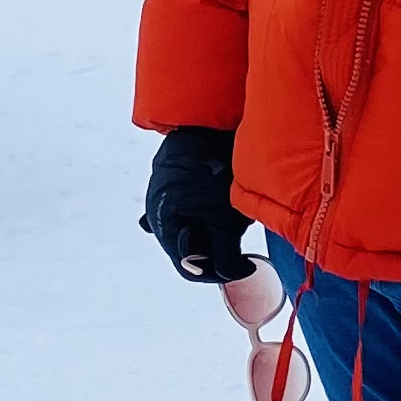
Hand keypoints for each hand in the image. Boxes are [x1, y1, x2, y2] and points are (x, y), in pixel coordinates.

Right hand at [142, 124, 256, 282]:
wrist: (212, 125)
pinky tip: (212, 212)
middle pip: (186, 249)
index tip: (243, 267)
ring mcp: (161, 195)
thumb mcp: (226, 223)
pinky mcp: (172, 181)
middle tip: (240, 249)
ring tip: (232, 226)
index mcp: (165, 225)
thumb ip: (224, 256)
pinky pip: (185, 208)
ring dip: (209, 233)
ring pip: (187, 229)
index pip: (187, 266)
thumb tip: (232, 276)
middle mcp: (156, 212)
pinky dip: (202, 215)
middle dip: (213, 252)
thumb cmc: (219, 173)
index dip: (216, 273)